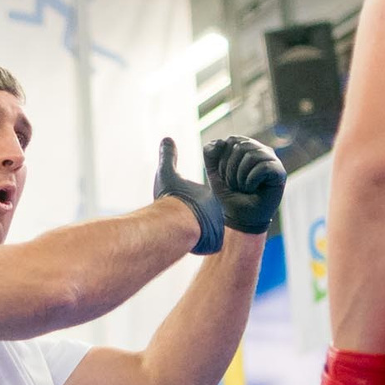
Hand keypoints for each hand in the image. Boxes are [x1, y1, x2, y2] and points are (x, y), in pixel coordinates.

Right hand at [152, 137, 224, 255]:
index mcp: (209, 197)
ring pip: (207, 233)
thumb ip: (168, 156)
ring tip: (183, 231)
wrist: (177, 222)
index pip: (201, 201)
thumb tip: (167, 139)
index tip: (180, 205)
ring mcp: (218, 230)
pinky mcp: (214, 245)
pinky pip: (208, 246)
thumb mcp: (167, 173)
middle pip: (204, 218)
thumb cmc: (173, 198)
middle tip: (180, 220)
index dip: (189, 204)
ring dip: (196, 234)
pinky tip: (188, 242)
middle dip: (193, 221)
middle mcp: (217, 213)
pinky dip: (199, 246)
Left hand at [205, 135, 285, 234]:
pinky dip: (252, 181)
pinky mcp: (280, 172)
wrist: (241, 218)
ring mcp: (272, 160)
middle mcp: (261, 150)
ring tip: (243, 188)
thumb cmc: (230, 194)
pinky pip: (263, 167)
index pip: (232, 140)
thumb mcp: (213, 172)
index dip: (223, 159)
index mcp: (247, 146)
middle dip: (231, 169)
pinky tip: (253, 189)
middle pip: (241, 146)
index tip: (225, 176)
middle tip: (234, 185)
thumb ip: (210, 153)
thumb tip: (221, 141)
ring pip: (252, 156)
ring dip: (240, 177)